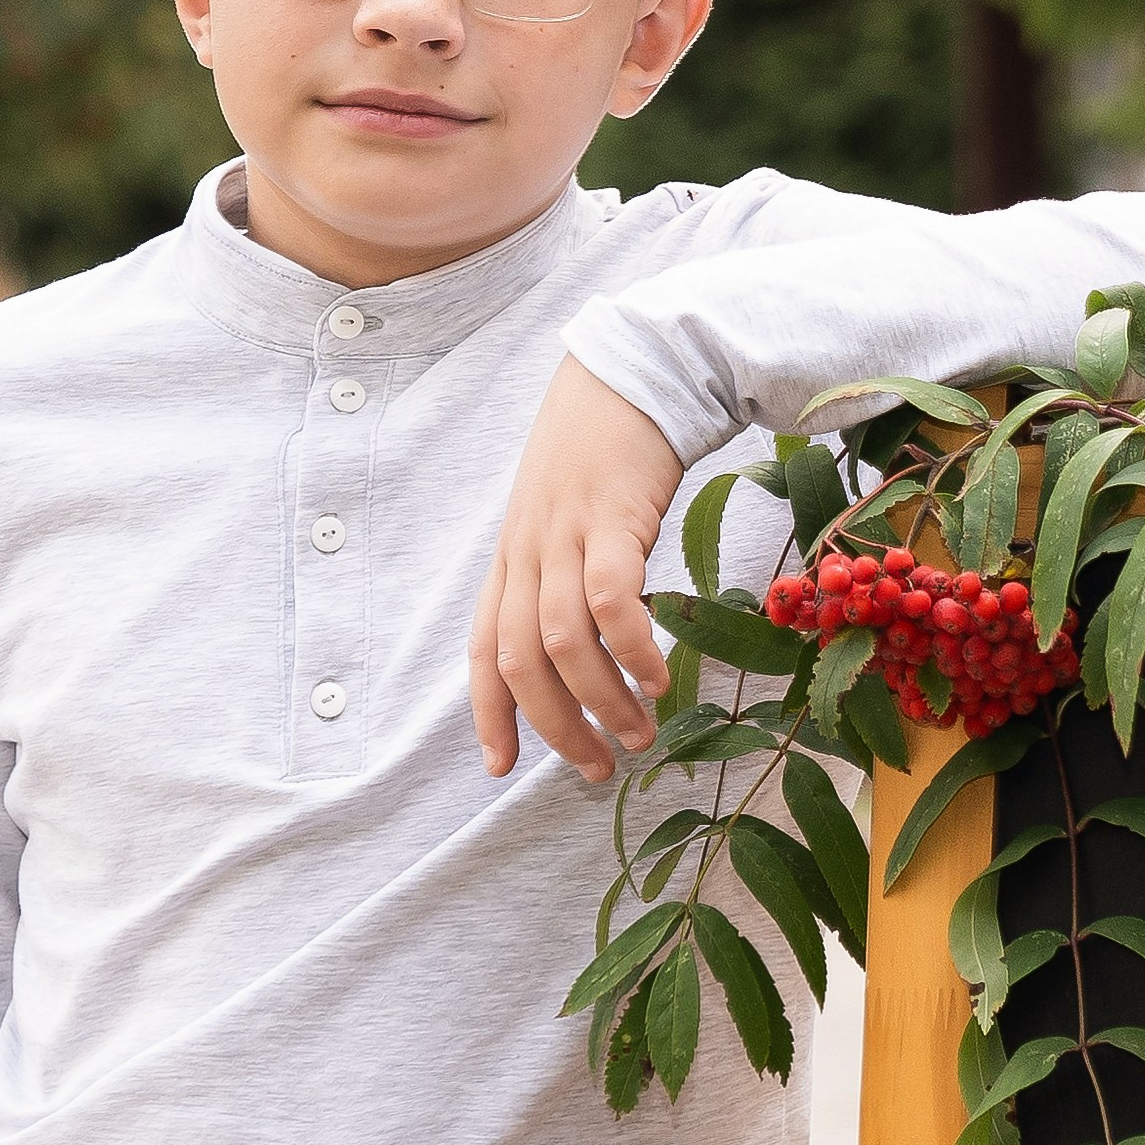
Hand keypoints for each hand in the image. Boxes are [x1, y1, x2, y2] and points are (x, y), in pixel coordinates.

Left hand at [471, 358, 688, 782]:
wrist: (630, 377)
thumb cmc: (602, 455)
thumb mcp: (562, 521)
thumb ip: (563, 579)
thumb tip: (586, 653)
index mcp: (512, 561)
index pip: (485, 650)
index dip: (489, 712)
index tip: (499, 767)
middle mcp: (528, 555)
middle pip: (522, 660)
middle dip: (555, 726)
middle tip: (596, 768)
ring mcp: (565, 536)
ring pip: (563, 641)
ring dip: (601, 699)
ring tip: (639, 732)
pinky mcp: (611, 519)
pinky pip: (611, 599)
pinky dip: (631, 648)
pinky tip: (659, 676)